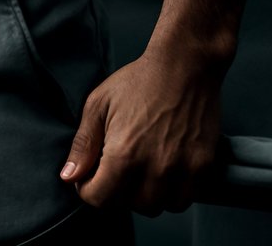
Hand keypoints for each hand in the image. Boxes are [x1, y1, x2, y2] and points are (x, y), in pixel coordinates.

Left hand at [59, 49, 222, 215]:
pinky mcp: (202, 167)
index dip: (89, 188)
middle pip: (129, 206)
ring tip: (142, 166)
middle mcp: (154, 168)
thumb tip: (69, 176)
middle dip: (118, 190)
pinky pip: (183, 199)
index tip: (92, 175)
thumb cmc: (139, 81)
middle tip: (119, 165)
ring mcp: (181, 170)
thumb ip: (83, 144)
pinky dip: (172, 192)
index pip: (99, 198)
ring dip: (146, 193)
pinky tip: (165, 169)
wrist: (184, 65)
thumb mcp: (99, 104)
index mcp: (123, 154)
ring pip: (157, 206)